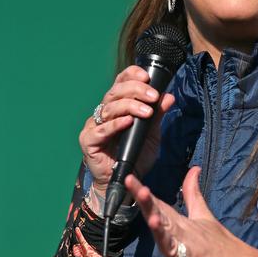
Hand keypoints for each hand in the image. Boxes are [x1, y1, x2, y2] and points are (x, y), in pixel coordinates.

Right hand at [78, 65, 176, 195]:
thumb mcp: (152, 134)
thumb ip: (158, 115)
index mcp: (118, 106)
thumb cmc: (136, 156)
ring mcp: (94, 125)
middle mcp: (104, 112)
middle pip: (115, 92)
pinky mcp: (88, 140)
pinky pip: (102, 129)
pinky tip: (128, 122)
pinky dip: (116, 124)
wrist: (126, 181)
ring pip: (110, 108)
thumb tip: (168, 97)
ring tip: (147, 112)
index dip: (131, 75)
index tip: (148, 76)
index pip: (120, 82)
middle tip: (153, 97)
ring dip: (130, 106)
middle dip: (136, 90)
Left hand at [125, 167, 257, 256]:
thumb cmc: (223, 245)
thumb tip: (193, 169)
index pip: (161, 205)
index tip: (129, 179)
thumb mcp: (206, 217)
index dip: (144, 194)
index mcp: (184, 224)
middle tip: (141, 191)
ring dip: (163, 234)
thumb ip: (193, 194)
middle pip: (164, 220)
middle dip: (151, 207)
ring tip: (153, 220)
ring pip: (172, 246)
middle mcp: (186, 238)